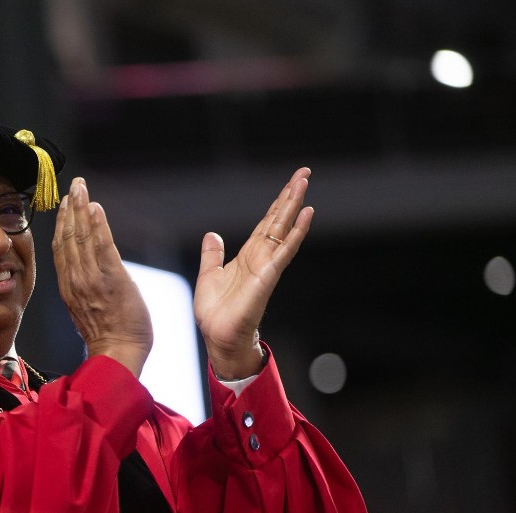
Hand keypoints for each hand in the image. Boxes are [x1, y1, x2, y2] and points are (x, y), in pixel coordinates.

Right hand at [52, 177, 152, 376]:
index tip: (66, 204)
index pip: (62, 248)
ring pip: (82, 238)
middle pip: (69, 237)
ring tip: (82, 189)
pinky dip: (97, 227)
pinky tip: (96, 209)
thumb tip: (90, 274)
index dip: (63, 223)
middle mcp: (76, 280)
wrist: (117, 354)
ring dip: (82, 210)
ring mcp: (92, 279)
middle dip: (71, 208)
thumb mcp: (87, 309)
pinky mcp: (111, 280)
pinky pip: (101, 248)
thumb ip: (85, 287)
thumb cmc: (108, 337)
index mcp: (70, 287)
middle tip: (75, 186)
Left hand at [195, 167, 313, 379]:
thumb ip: (213, 255)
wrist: (218, 336)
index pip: (266, 223)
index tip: (290, 183)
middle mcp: (261, 256)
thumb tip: (212, 235)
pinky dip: (297, 231)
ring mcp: (267, 265)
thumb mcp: (208, 275)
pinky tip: (307, 213)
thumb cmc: (215, 313)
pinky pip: (286, 249)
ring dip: (295, 205)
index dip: (277, 203)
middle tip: (304, 173)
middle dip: (290, 195)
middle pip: (279, 219)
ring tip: (304, 183)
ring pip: (284, 228)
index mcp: (248, 255)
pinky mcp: (268, 275)